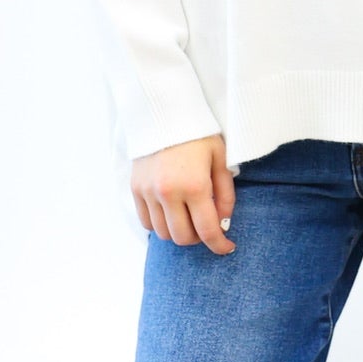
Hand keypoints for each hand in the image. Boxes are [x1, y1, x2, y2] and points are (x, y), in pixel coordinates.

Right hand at [132, 134, 236, 253]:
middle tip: (207, 227)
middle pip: (182, 238)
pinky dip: (160, 224)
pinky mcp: (135, 189)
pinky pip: (146, 222)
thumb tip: (223, 222)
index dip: (219, 245)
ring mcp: (148, 192)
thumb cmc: (198, 135)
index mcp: (194, 185)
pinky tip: (172, 213)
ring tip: (189, 218)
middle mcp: (168, 193)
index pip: (207, 231)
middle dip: (199, 239)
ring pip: (163, 233)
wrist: (164, 113)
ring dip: (179, 232)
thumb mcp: (220, 160)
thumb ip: (226, 194)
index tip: (227, 247)